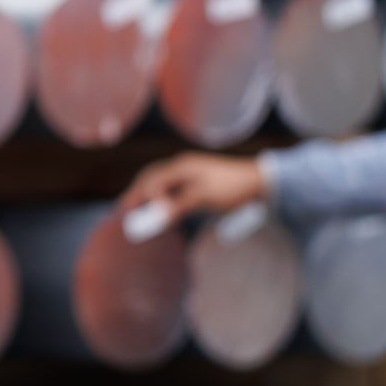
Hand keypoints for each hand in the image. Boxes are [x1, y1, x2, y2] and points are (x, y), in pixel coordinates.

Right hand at [120, 152, 265, 219]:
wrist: (261, 181)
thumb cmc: (233, 188)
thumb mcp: (205, 197)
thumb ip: (179, 205)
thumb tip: (156, 216)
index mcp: (181, 166)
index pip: (152, 182)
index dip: (143, 199)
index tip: (142, 218)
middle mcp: (182, 167)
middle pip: (150, 178)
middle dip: (136, 194)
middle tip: (124, 211)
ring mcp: (190, 173)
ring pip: (160, 183)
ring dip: (148, 196)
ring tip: (137, 211)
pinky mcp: (198, 182)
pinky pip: (172, 188)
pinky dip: (162, 198)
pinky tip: (161, 208)